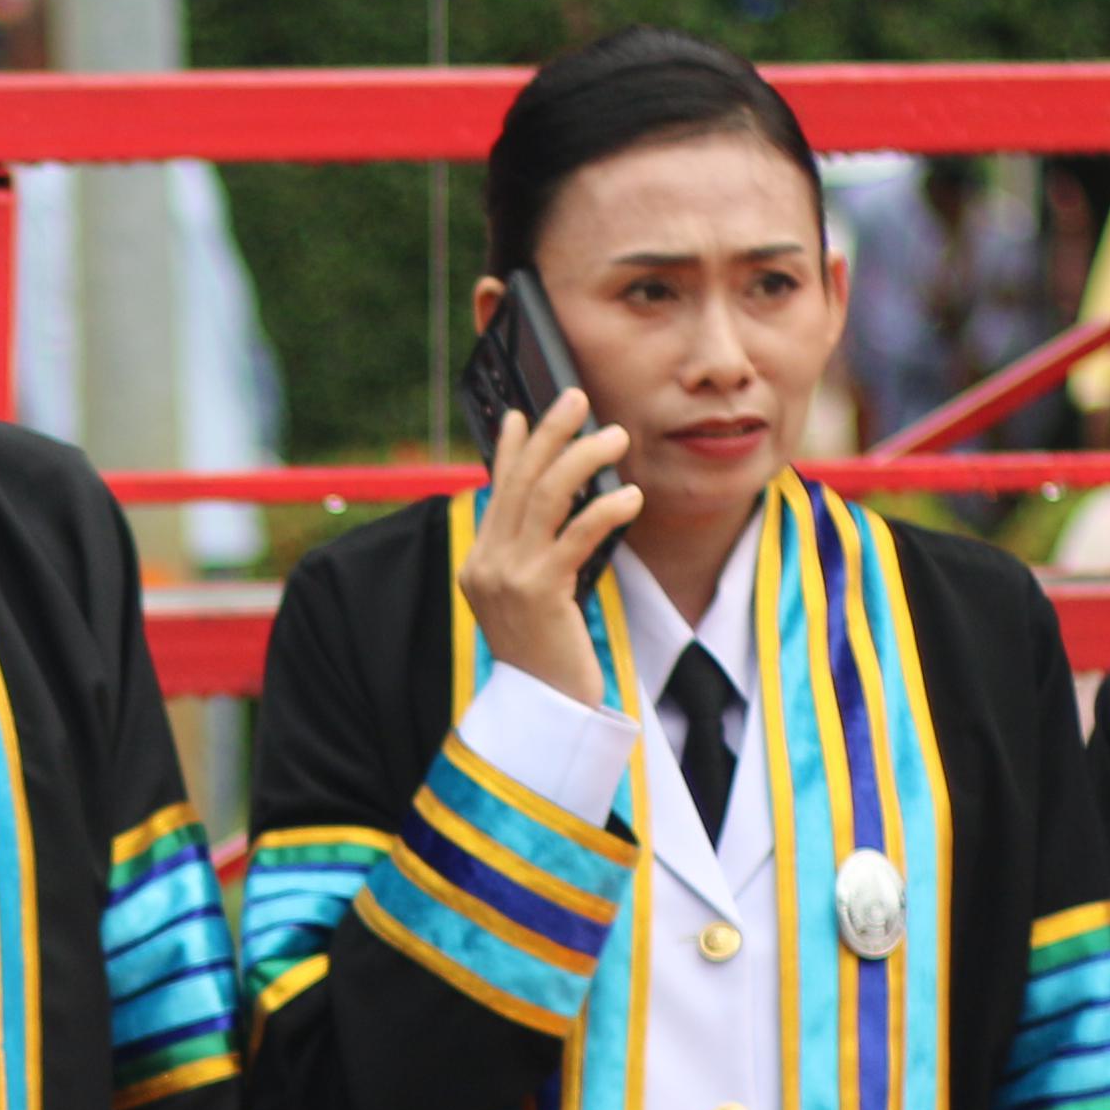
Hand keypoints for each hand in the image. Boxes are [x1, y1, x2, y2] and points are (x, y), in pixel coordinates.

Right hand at [457, 382, 638, 706]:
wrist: (544, 711)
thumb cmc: (548, 656)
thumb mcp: (531, 598)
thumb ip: (534, 554)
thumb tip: (561, 503)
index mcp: (479, 563)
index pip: (496, 488)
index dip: (513, 446)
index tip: (527, 411)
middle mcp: (486, 564)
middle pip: (520, 480)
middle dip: (551, 432)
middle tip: (579, 399)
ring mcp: (509, 578)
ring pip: (544, 496)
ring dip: (583, 458)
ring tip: (616, 437)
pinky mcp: (540, 592)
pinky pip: (575, 535)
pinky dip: (605, 508)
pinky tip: (630, 496)